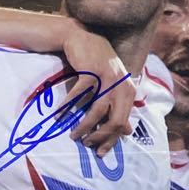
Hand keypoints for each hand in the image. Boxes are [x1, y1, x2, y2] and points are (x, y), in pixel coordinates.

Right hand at [61, 23, 136, 156]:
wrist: (82, 37)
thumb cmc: (96, 64)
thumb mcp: (112, 86)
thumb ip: (120, 107)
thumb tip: (128, 131)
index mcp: (129, 90)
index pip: (123, 122)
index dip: (112, 139)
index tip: (100, 152)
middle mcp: (122, 85)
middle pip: (114, 120)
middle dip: (100, 136)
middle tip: (86, 144)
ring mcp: (107, 78)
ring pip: (97, 111)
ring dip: (84, 126)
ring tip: (74, 135)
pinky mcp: (91, 72)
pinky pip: (79, 96)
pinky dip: (68, 108)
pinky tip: (60, 115)